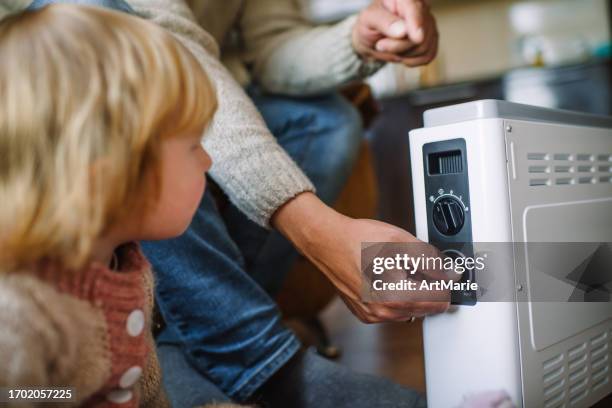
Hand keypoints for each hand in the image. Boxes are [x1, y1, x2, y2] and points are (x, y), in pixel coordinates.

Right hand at [272, 192, 449, 322]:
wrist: (326, 241)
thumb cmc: (357, 239)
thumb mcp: (401, 242)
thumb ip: (431, 261)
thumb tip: (451, 273)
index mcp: (396, 298)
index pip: (440, 302)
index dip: (445, 284)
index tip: (444, 272)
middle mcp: (383, 313)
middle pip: (425, 308)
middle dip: (427, 287)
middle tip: (416, 264)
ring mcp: (372, 315)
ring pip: (409, 310)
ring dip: (411, 293)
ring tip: (398, 268)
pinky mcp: (363, 313)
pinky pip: (391, 310)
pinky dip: (395, 296)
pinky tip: (385, 276)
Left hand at [352, 0, 438, 66]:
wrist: (373, 38)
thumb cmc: (370, 24)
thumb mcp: (368, 20)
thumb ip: (383, 22)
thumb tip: (403, 31)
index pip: (414, 8)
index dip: (416, 23)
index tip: (417, 38)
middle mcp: (421, 7)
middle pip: (420, 35)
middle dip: (399, 46)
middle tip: (381, 45)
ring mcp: (428, 23)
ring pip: (424, 48)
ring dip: (403, 54)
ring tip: (390, 46)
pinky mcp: (432, 39)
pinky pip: (427, 56)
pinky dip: (411, 60)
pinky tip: (401, 53)